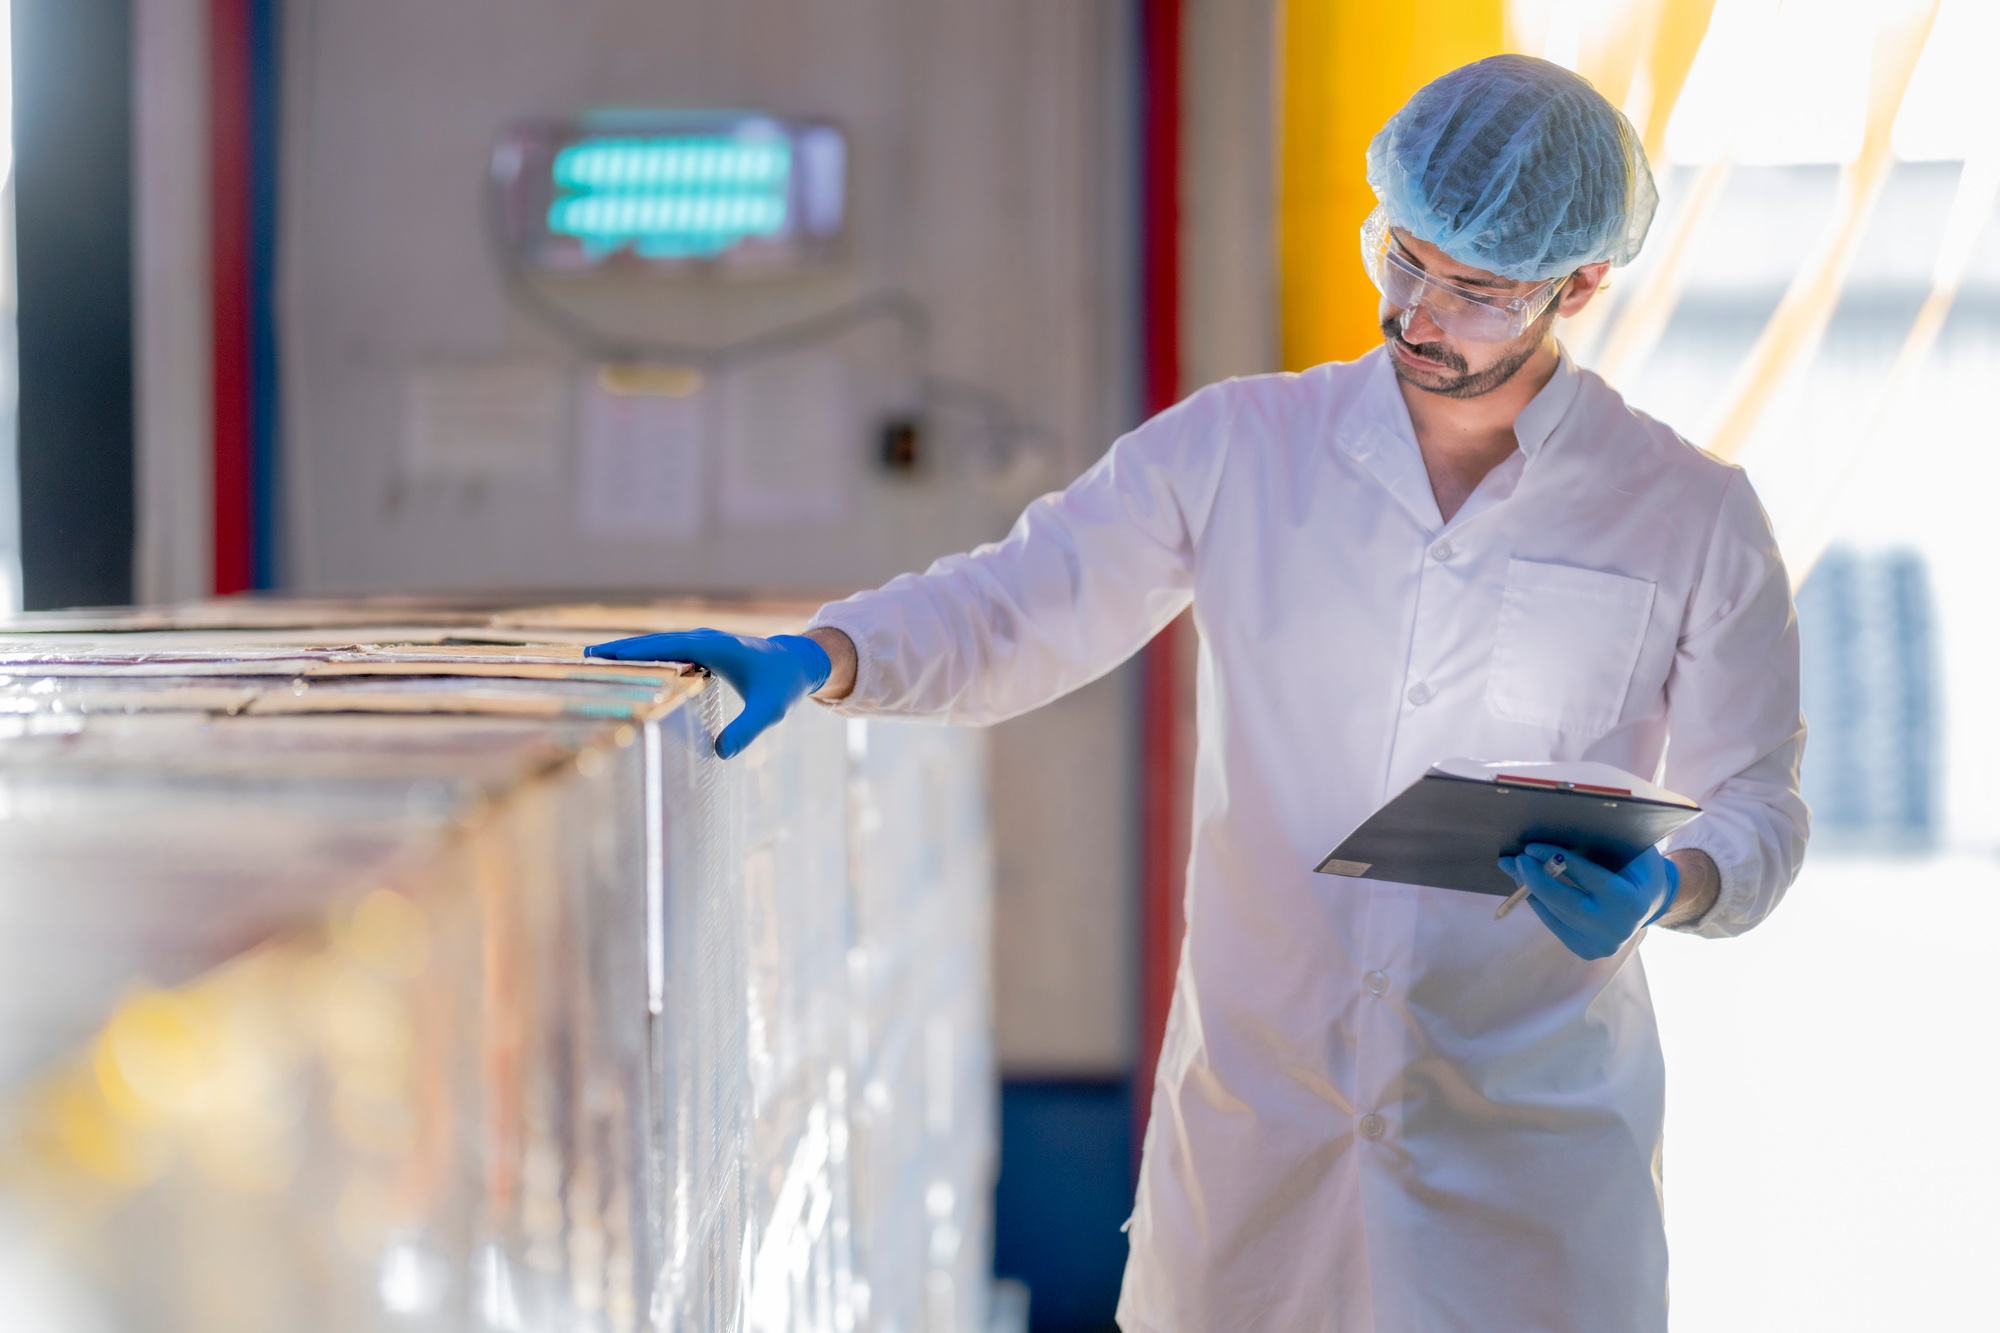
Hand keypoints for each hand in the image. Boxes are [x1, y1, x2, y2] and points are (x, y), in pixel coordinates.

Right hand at [585, 628, 831, 758]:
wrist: (798, 661)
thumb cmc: (782, 685)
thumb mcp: (768, 711)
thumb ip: (746, 731)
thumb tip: (720, 754)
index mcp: (714, 648)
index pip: (665, 647)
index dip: (633, 651)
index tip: (601, 656)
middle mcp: (704, 639)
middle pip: (653, 643)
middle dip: (619, 650)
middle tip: (583, 658)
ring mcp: (701, 642)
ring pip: (657, 645)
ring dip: (628, 652)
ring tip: (594, 662)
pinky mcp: (701, 649)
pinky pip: (667, 651)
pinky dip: (644, 656)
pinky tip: (626, 668)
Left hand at [1496, 843, 1678, 960]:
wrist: (1650, 903)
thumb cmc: (1637, 866)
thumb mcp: (1632, 848)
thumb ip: (1604, 838)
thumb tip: (1560, 821)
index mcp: (1630, 900)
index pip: (1584, 876)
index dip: (1554, 859)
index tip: (1530, 847)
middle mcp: (1617, 926)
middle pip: (1563, 901)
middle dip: (1534, 878)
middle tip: (1516, 859)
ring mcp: (1601, 944)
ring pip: (1554, 912)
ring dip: (1530, 889)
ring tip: (1515, 869)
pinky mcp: (1587, 951)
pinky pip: (1554, 923)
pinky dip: (1540, 903)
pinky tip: (1528, 887)